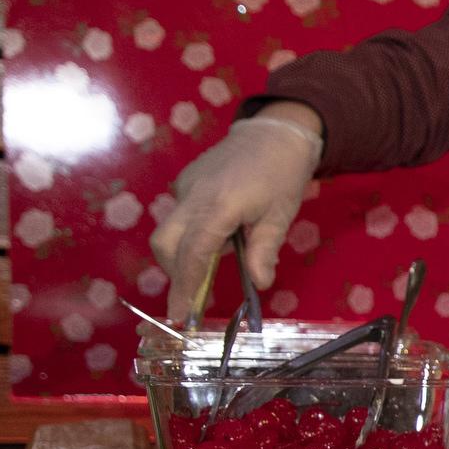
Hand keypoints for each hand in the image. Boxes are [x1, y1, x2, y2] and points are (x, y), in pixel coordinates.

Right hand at [150, 102, 323, 321]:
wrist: (273, 134)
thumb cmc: (282, 176)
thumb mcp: (280, 217)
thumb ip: (264, 251)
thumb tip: (260, 283)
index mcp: (220, 205)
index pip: (193, 253)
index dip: (186, 286)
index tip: (182, 314)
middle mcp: (193, 196)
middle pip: (166, 243)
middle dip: (175, 274)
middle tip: (192, 297)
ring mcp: (185, 187)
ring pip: (168, 231)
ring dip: (182, 256)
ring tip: (212, 267)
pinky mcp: (184, 182)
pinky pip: (178, 215)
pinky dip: (189, 235)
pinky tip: (218, 236)